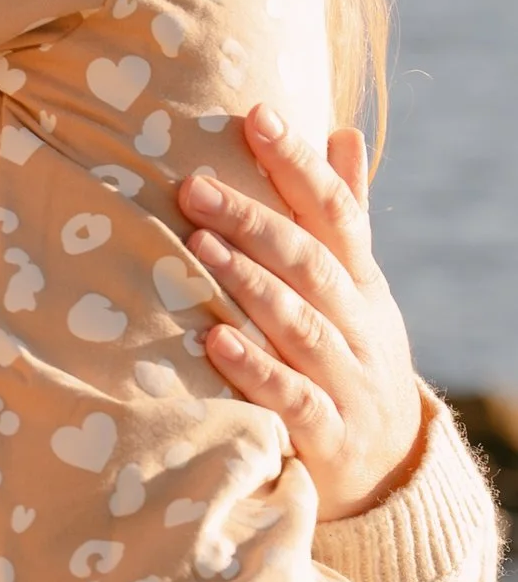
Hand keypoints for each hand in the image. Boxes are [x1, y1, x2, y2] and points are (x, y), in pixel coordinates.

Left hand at [179, 108, 424, 522]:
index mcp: (362, 285)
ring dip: (249, 284)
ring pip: (301, 325)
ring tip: (198, 246)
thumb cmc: (351, 356)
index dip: (300, 164)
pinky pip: (293, 399)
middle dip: (253, 220)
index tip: (258, 114)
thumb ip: (344, 215)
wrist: (387, 467)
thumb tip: (343, 131)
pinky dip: (256, 369)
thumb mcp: (356, 288)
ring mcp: (349, 382)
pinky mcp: (330, 436)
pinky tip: (214, 341)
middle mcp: (360, 326)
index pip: (337, 212)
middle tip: (193, 186)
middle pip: (310, 264)